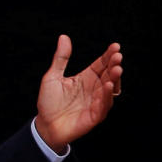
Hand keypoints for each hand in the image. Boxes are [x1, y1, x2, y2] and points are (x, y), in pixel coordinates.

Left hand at [35, 35, 122, 153]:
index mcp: (86, 78)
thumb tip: (64, 37)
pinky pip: (103, 106)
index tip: (115, 46)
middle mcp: (94, 89)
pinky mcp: (94, 116)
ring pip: (110, 90)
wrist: (44, 124)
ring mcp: (96, 102)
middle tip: (117, 56)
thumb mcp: (52, 76)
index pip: (101, 64)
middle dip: (114, 65)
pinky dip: (105, 97)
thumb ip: (60, 58)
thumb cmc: (49, 102)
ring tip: (116, 69)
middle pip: (109, 75)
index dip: (109, 56)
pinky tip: (106, 87)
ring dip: (114, 80)